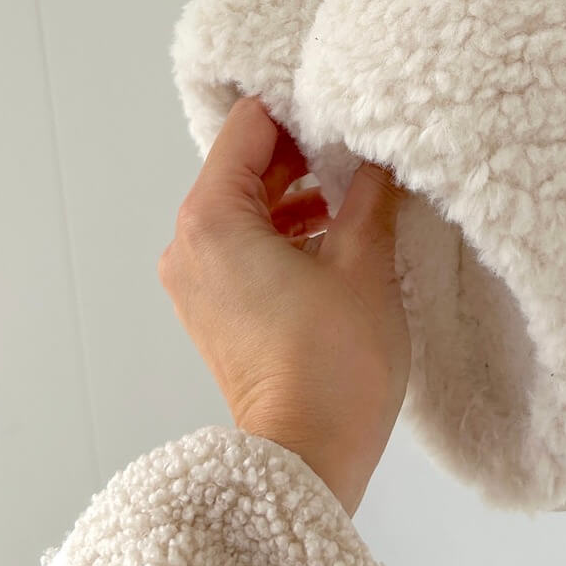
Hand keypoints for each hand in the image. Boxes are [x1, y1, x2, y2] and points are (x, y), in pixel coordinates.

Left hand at [159, 95, 409, 515]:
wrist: (306, 459)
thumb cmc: (331, 367)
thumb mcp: (363, 261)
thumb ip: (368, 191)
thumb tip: (375, 154)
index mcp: (212, 218)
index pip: (247, 127)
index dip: (296, 110)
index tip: (339, 107)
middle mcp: (190, 243)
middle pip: (243, 165)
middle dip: (300, 153)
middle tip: (356, 145)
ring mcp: (197, 278)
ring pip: (246, 204)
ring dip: (296, 192)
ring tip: (354, 190)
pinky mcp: (213, 306)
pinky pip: (243, 242)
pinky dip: (283, 228)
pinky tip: (334, 230)